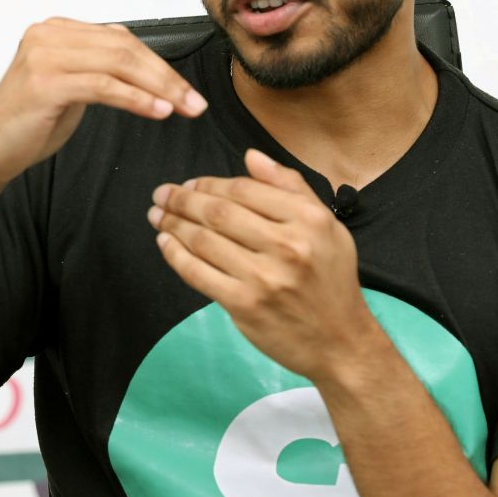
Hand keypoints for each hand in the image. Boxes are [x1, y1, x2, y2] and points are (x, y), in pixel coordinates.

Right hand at [0, 18, 207, 190]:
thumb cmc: (28, 125)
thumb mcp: (72, 87)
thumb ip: (101, 70)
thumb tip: (148, 71)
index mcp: (57, 30)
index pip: (123, 40)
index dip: (160, 66)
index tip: (187, 92)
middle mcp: (49, 33)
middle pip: (126, 49)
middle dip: (167, 77)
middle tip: (195, 103)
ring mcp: (44, 54)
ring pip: (119, 64)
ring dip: (159, 88)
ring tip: (184, 108)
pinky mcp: (45, 81)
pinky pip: (104, 86)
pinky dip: (136, 99)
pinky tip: (158, 111)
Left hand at [149, 148, 376, 381]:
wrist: (339, 341)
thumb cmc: (331, 279)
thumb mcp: (326, 224)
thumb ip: (290, 185)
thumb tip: (250, 156)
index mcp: (308, 218)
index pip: (245, 189)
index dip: (210, 183)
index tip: (190, 183)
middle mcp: (287, 245)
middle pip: (219, 212)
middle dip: (182, 199)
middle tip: (162, 194)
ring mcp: (264, 277)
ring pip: (204, 240)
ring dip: (173, 224)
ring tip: (158, 215)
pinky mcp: (244, 305)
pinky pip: (198, 273)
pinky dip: (175, 255)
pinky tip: (165, 243)